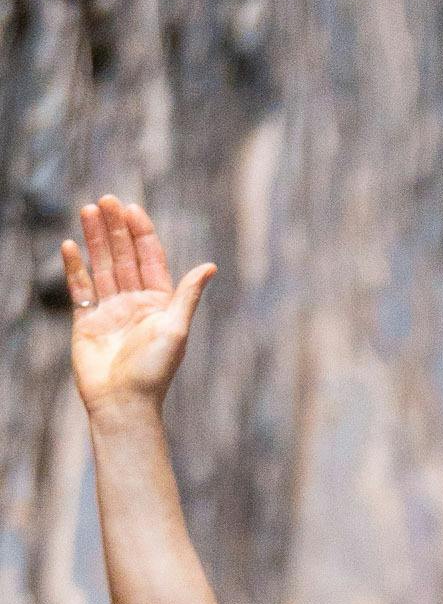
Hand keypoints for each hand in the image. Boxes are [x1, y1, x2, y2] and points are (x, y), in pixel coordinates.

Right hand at [63, 197, 214, 419]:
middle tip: (106, 200)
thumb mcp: (176, 329)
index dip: (142, 233)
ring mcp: (110, 310)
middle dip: (116, 229)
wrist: (123, 403)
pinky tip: (70, 245)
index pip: (150, 260)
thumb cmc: (154, 371)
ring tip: (87, 209)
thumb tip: (210, 267)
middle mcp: (135, 304)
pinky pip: (80, 287)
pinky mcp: (87, 321)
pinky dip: (75, 266)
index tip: (132, 209)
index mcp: (159, 304)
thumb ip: (188, 296)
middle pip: (125, 257)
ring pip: (102, 266)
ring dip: (95, 239)